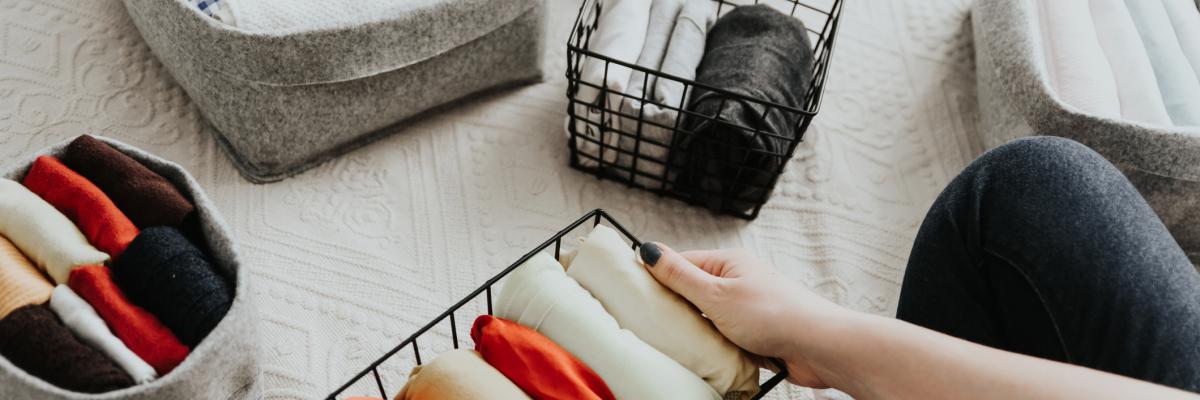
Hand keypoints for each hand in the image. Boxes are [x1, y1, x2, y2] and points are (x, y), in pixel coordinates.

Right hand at [638, 242, 851, 387]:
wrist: (818, 347)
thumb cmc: (774, 314)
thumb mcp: (717, 294)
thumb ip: (680, 275)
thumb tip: (649, 250)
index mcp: (729, 263)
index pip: (681, 264)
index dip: (657, 277)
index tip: (633, 292)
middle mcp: (737, 282)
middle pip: (692, 293)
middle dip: (674, 309)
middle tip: (650, 322)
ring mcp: (745, 309)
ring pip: (706, 319)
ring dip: (694, 331)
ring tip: (676, 342)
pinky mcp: (753, 334)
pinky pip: (722, 339)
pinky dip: (712, 347)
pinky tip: (701, 356)